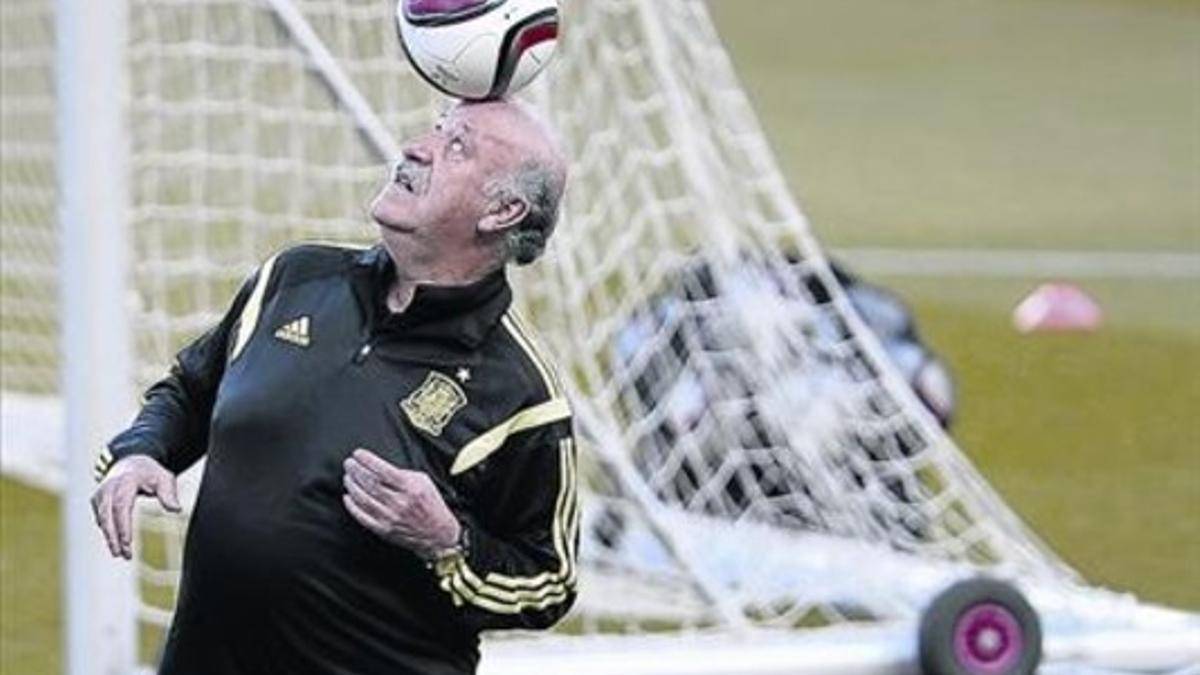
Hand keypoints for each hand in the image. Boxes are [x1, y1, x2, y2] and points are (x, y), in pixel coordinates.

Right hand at [90, 455, 180, 558]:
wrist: (131, 463)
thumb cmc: (149, 473)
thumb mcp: (164, 478)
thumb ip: (169, 493)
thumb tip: (176, 509)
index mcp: (125, 481)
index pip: (121, 506)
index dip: (123, 526)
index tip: (127, 543)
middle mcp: (109, 487)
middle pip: (107, 516)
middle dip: (113, 537)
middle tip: (122, 554)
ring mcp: (101, 494)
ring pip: (102, 519)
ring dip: (110, 538)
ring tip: (122, 554)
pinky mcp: (97, 501)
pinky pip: (102, 519)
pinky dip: (108, 532)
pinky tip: (117, 544)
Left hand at [342, 448, 460, 559]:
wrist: (438, 534)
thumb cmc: (431, 505)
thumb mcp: (424, 482)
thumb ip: (403, 474)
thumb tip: (379, 468)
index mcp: (410, 488)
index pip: (383, 470)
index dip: (367, 460)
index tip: (358, 453)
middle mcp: (399, 502)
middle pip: (370, 483)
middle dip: (356, 470)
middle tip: (348, 463)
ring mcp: (390, 517)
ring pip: (363, 499)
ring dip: (352, 486)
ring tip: (348, 477)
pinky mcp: (384, 530)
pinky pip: (362, 517)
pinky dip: (352, 506)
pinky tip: (348, 497)